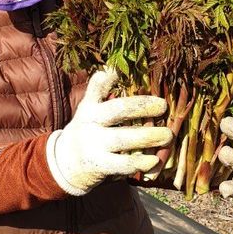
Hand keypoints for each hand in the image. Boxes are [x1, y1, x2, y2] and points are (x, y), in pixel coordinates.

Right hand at [46, 68, 172, 195]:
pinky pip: (121, 163)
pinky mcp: (99, 166)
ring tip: (167, 135)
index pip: (98, 88)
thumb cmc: (86, 131)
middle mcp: (90, 124)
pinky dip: (139, 162)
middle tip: (163, 106)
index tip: (123, 71)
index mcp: (89, 108)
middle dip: (142, 106)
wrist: (65, 164)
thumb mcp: (87, 109)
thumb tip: (112, 67)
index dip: (109, 78)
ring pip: (123, 138)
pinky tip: (153, 160)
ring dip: (147, 136)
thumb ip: (99, 90)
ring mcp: (93, 145)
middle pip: (117, 110)